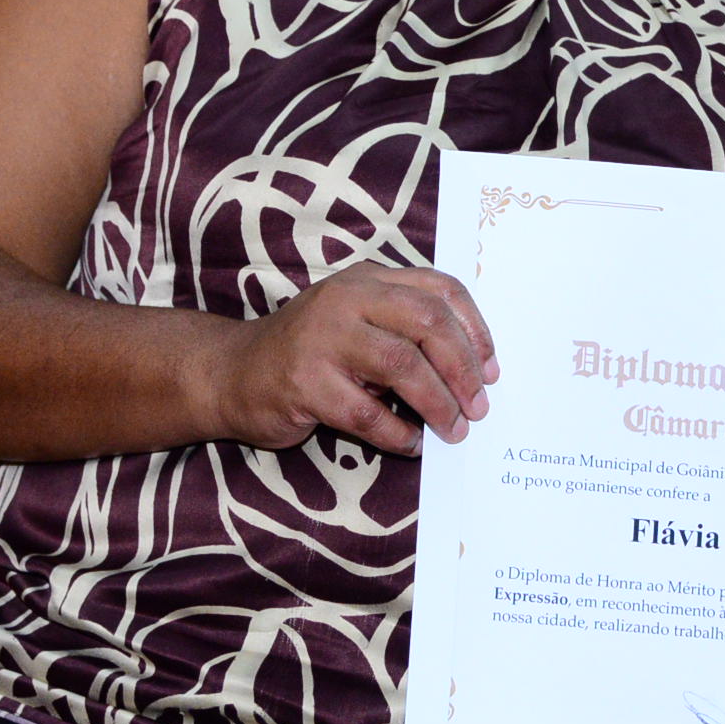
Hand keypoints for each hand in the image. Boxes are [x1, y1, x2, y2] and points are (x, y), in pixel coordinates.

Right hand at [205, 263, 496, 452]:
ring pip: (402, 366)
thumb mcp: (357, 320)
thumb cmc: (309, 350)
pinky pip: (367, 414)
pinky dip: (397, 433)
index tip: (492, 369)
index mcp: (368, 279)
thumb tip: (474, 371)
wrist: (232, 373)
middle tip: (479, 406)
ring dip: (437, 403)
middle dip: (464, 369)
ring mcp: (323, 339)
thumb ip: (405, 328)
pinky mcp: (305, 383)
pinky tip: (410, 443)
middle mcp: (347, 299)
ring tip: (453, 429)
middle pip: (428, 324)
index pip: (439, 290)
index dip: (476, 329)